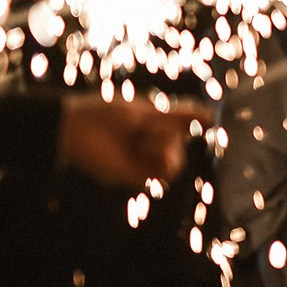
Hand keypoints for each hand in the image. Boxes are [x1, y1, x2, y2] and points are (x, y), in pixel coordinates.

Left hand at [58, 97, 204, 187]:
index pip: (185, 123)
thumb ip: (179, 116)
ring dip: (164, 144)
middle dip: (169, 130)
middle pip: (182, 140)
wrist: (75, 130)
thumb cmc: (106, 115)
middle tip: (145, 125)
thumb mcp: (146, 111)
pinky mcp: (138, 175)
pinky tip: (144, 147)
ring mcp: (145, 160)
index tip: (205, 118)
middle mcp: (151, 143)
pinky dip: (161, 158)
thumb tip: (211, 116)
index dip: (195, 119)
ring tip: (141, 138)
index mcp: (153, 124)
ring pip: (177, 158)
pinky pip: (167, 172)